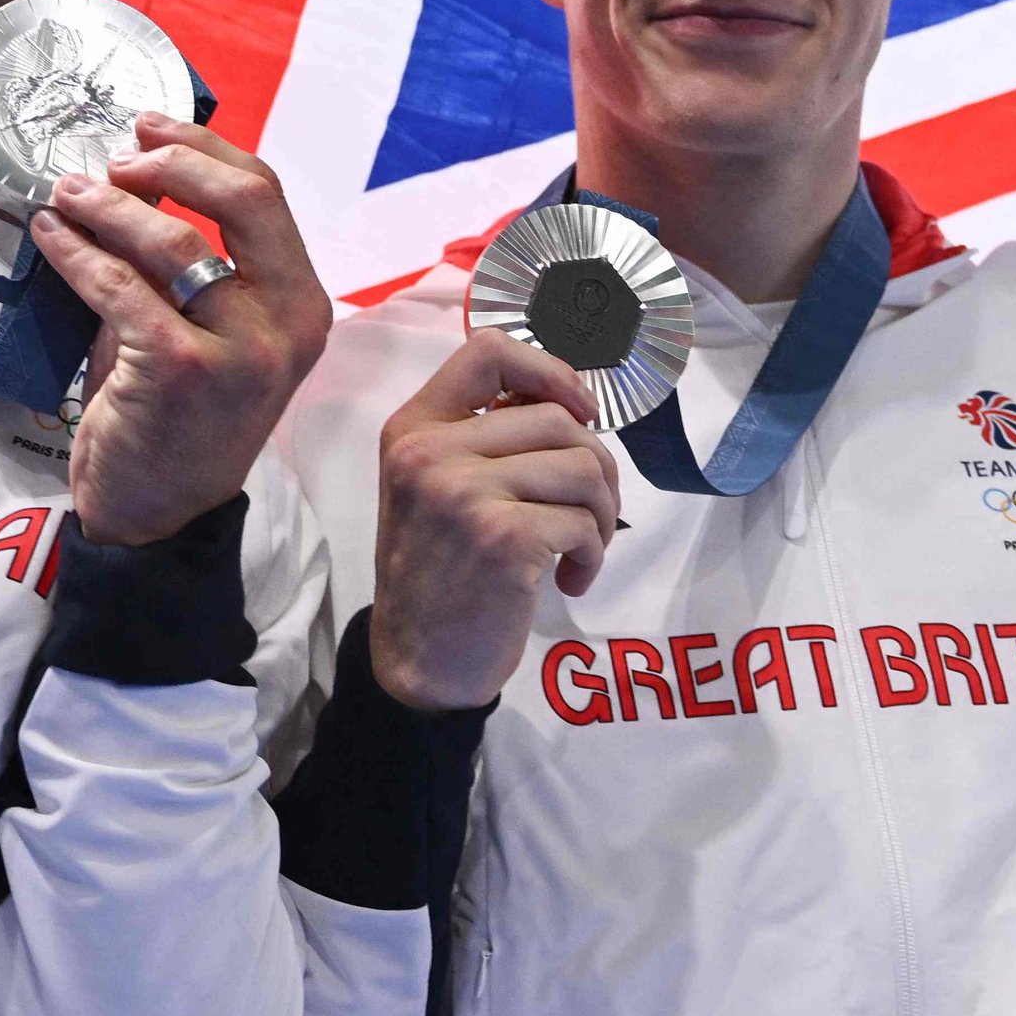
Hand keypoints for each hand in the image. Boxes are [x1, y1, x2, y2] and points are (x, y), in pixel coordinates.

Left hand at [26, 116, 332, 546]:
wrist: (157, 515)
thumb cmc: (176, 414)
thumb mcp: (203, 329)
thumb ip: (187, 260)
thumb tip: (133, 173)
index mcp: (303, 303)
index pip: (266, 194)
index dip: (203, 148)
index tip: (147, 128)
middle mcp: (289, 323)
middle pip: (243, 199)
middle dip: (171, 161)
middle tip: (113, 160)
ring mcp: (241, 349)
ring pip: (176, 240)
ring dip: (109, 206)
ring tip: (66, 193)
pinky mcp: (181, 370)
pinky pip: (120, 287)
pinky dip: (77, 253)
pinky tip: (49, 236)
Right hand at [368, 330, 619, 713]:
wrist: (417, 665)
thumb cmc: (437, 574)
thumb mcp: (435, 489)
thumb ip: (481, 439)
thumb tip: (566, 402)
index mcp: (412, 429)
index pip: (488, 351)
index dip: (550, 371)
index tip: (580, 412)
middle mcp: (430, 452)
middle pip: (558, 418)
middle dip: (597, 467)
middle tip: (590, 514)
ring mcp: (464, 493)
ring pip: (583, 466)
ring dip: (603, 512)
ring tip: (582, 548)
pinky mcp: (502, 537)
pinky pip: (585, 522)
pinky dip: (593, 553)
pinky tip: (570, 579)